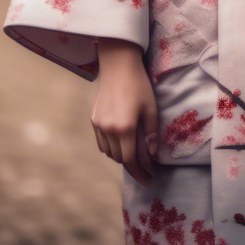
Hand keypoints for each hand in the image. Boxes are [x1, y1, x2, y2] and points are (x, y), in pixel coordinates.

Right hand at [90, 37, 158, 186]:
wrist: (118, 65)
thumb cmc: (139, 85)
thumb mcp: (150, 108)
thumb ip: (151, 133)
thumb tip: (151, 155)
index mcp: (125, 128)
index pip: (131, 160)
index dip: (141, 172)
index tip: (149, 179)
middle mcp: (109, 130)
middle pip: (119, 159)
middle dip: (133, 166)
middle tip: (145, 167)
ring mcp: (99, 125)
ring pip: (109, 152)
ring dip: (121, 156)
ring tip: (134, 154)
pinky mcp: (94, 119)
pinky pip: (101, 142)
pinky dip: (110, 147)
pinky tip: (120, 143)